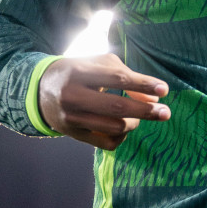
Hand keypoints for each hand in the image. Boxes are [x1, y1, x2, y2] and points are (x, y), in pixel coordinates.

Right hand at [37, 54, 170, 150]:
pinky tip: (124, 128)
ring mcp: (71, 117)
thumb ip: (126, 75)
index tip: (164, 90)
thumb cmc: (78, 72)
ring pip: (113, 127)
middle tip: (166, 113)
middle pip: (116, 107)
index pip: (117, 78)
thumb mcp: (97, 64)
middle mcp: (72, 95)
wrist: (40, 89)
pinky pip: (105, 143)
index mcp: (79, 72)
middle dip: (145, 111)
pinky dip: (121, 137)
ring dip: (134, 123)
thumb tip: (154, 98)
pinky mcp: (72, 134)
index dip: (143, 84)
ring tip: (141, 116)